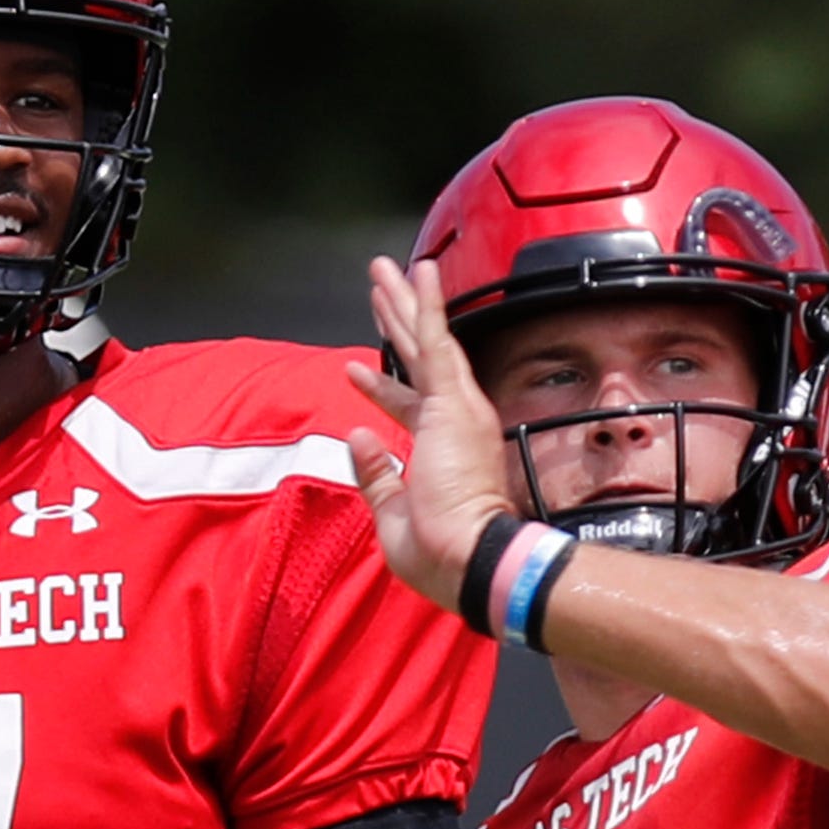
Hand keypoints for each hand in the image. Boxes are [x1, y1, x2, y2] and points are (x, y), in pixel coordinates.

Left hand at [342, 257, 519, 611]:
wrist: (472, 558)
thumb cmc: (440, 554)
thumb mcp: (393, 514)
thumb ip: (375, 474)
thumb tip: (358, 437)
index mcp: (441, 452)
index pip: (407, 407)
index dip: (380, 388)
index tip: (356, 370)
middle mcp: (454, 424)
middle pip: (417, 361)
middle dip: (396, 323)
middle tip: (381, 289)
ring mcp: (456, 410)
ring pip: (424, 342)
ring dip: (405, 303)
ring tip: (386, 269)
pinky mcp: (452, 402)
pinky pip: (437, 341)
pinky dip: (428, 306)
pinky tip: (421, 272)